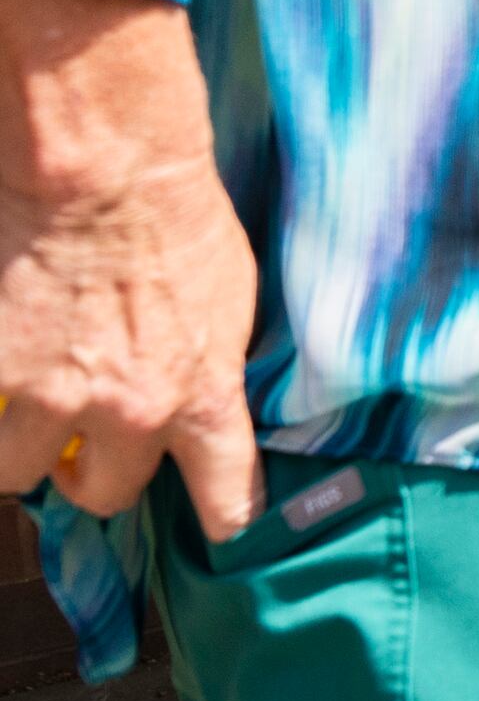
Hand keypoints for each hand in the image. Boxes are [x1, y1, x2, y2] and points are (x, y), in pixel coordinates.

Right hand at [0, 0, 261, 538]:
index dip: (222, 519)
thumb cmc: (179, 218)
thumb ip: (214, 368)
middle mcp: (128, 412)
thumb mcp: (233, 303)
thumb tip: (210, 401)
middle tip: (87, 438)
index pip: (224, 497)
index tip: (220, 530)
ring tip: (31, 400)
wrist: (104, 170)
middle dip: (93, 472)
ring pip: (15, 470)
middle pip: (103, 496)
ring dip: (21, 444)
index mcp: (201, 397)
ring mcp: (49, 395)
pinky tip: (2, 366)